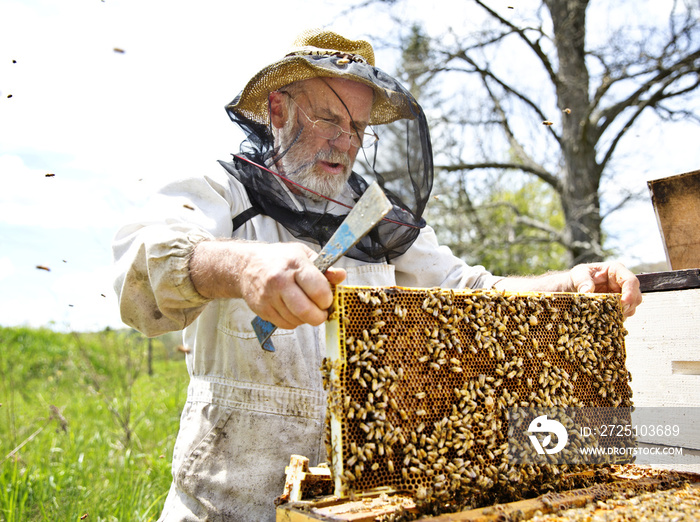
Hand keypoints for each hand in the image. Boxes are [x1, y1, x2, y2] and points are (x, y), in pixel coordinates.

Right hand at [190, 240, 345, 328]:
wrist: (246, 265)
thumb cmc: (279, 259)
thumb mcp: (303, 255)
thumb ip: (325, 267)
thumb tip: (342, 276)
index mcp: (294, 264)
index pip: (318, 290)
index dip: (328, 299)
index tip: (328, 299)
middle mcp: (280, 281)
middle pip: (306, 311)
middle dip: (320, 316)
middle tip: (322, 312)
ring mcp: (269, 297)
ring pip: (296, 320)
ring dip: (306, 319)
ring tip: (306, 307)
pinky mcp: (262, 309)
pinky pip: (285, 324)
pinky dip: (294, 321)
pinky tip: (293, 310)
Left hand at [569, 262, 641, 317]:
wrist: (573, 287)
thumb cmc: (577, 277)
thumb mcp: (577, 274)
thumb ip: (582, 281)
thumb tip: (587, 291)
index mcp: (616, 270)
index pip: (631, 281)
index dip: (630, 293)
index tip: (623, 303)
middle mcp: (622, 282)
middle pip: (636, 295)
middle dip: (629, 305)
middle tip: (617, 312)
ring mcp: (622, 295)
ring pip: (632, 306)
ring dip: (624, 313)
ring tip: (610, 315)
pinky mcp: (617, 305)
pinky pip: (624, 314)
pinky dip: (618, 317)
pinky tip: (608, 318)